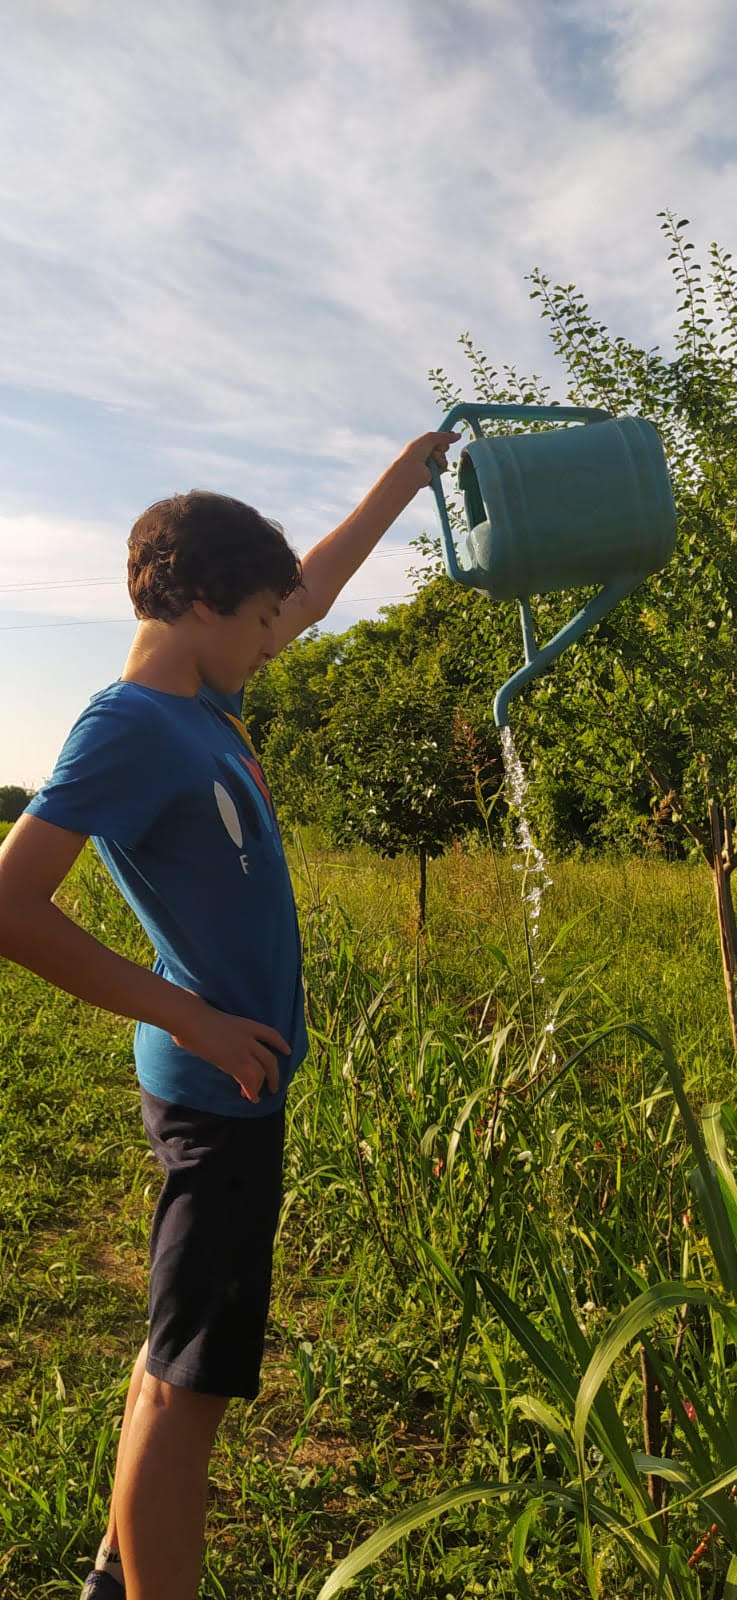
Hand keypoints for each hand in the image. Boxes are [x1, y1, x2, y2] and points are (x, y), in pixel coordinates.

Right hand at [172, 994, 289, 1102]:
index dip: (280, 1044)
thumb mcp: (218, 1021)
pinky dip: (252, 1092)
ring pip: (262, 1072)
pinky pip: (249, 1080)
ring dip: (262, 1086)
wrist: (191, 1019)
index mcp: (246, 1025)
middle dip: (274, 1075)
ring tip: (259, 1097)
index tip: (287, 1051)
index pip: (271, 1034)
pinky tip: (250, 1098)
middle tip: (274, 1087)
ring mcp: (243, 1050)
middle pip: (270, 1059)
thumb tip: (218, 1041)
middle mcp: (249, 1038)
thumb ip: (224, 1032)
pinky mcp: (234, 1062)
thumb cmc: (195, 1016)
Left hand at [396, 429, 460, 492]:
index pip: (436, 439)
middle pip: (442, 447)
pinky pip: (444, 465)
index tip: (452, 433)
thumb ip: (444, 436)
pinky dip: (441, 464)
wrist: (411, 469)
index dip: (444, 437)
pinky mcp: (434, 473)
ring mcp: (430, 464)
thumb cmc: (415, 452)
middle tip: (436, 448)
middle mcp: (425, 454)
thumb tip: (458, 435)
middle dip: (442, 446)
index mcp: (422, 445)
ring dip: (440, 456)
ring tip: (432, 458)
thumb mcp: (429, 438)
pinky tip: (434, 465)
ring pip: (444, 456)